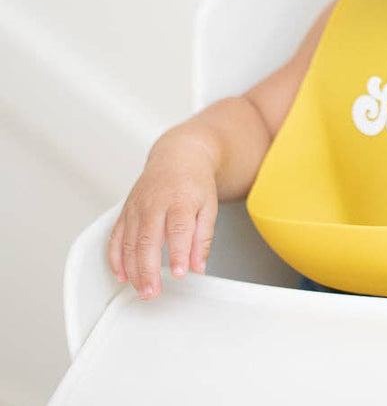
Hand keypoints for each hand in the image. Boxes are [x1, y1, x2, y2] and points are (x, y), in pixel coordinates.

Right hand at [107, 133, 218, 299]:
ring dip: (132, 270)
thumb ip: (204, 238)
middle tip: (153, 292)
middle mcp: (154, 203)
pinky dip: (116, 258)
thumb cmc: (195, 182)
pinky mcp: (126, 211)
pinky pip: (116, 237)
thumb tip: (198, 266)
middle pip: (147, 239)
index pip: (178, 229)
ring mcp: (137, 207)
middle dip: (148, 269)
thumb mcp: (209, 206)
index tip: (180, 273)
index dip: (178, 253)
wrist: (178, 157)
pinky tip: (122, 274)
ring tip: (142, 290)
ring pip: (129, 242)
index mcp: (180, 200)